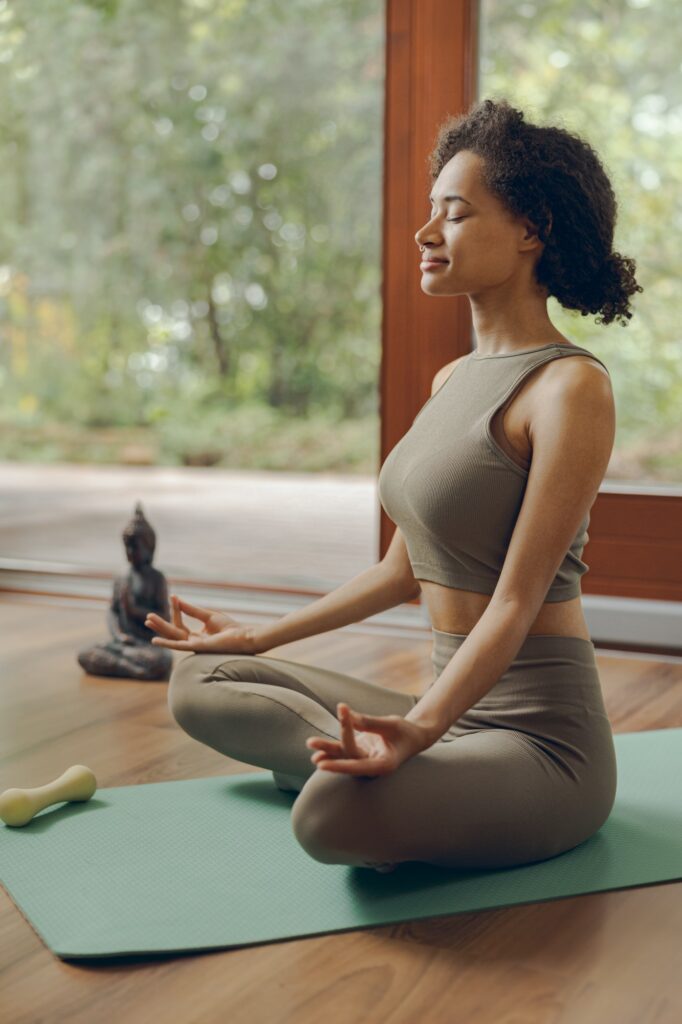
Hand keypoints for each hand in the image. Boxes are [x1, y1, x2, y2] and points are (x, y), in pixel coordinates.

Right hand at [145, 595, 257, 653]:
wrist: (243, 636)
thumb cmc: (229, 628)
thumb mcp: (207, 616)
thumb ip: (191, 610)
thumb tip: (177, 600)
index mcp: (196, 636)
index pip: (180, 624)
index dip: (176, 610)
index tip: (173, 597)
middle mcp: (193, 643)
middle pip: (173, 632)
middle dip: (161, 625)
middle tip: (148, 617)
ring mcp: (194, 646)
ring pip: (174, 637)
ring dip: (161, 629)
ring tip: (148, 621)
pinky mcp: (197, 648)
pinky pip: (179, 645)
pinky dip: (167, 642)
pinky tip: (155, 640)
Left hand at [306, 702, 432, 778]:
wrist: (413, 737)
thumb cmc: (405, 731)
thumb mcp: (391, 725)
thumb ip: (369, 722)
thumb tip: (347, 715)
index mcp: (384, 765)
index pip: (358, 766)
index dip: (339, 766)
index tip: (322, 765)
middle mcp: (372, 767)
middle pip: (348, 757)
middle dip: (330, 749)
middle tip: (311, 742)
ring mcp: (364, 760)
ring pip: (342, 756)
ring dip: (326, 751)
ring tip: (309, 746)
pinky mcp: (359, 752)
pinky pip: (343, 751)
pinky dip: (331, 750)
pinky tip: (316, 752)